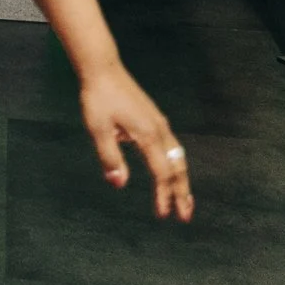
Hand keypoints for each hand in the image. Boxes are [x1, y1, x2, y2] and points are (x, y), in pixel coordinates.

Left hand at [79, 65, 192, 221]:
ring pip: (178, 156)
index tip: (163, 214)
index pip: (161, 173)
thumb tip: (119, 184)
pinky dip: (176, 164)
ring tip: (184, 198)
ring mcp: (159, 123)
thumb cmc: (98, 98)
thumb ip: (110, 158)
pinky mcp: (154, 118)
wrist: (103, 69)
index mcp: (147, 135)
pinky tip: (170, 170)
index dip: (163, 195)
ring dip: (182, 179)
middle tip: (185, 216)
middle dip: (182, 192)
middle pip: (178, 167)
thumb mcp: (98, 130)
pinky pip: (172, 146)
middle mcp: (159, 130)